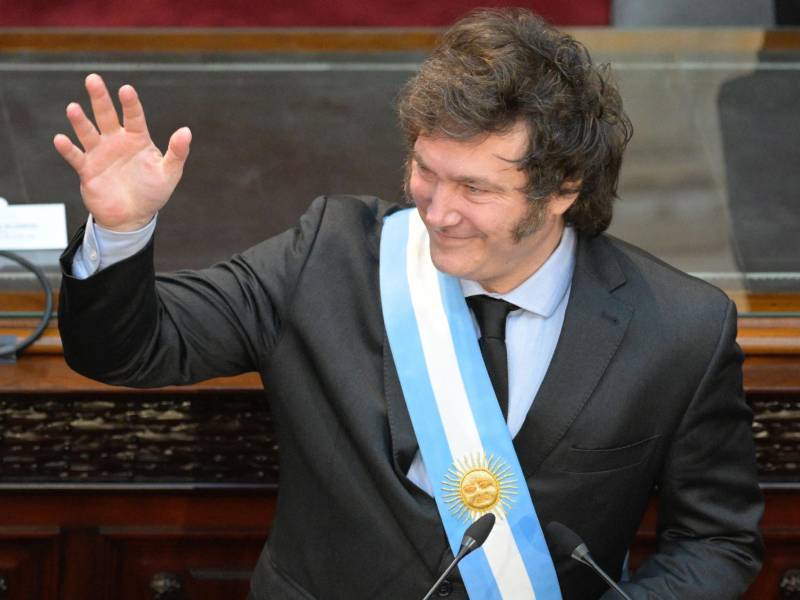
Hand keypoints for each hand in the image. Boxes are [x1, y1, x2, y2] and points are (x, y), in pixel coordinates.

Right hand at [53, 73, 191, 230]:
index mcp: (137, 139)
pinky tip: (60, 139)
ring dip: (80, 121)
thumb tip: (186, 131)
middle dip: (100, 98)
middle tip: (93, 79)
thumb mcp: (169, 173)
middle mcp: (116, 142)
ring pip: (88, 132)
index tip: (126, 90)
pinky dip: (68, 149)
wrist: (133, 217)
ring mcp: (100, 154)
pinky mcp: (87, 170)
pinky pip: (75, 157)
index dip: (130, 104)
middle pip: (106, 115)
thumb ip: (177, 153)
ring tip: (73, 108)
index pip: (134, 116)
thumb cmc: (152, 193)